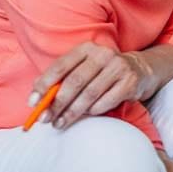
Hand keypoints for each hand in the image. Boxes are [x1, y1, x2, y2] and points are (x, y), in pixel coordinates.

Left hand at [29, 41, 154, 129]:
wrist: (139, 70)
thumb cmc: (102, 72)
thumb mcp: (83, 67)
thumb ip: (62, 79)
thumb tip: (36, 99)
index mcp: (87, 48)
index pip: (61, 66)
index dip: (44, 85)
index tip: (33, 103)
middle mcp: (103, 54)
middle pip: (74, 82)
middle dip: (57, 103)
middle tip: (46, 119)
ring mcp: (119, 67)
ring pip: (89, 94)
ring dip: (72, 112)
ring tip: (60, 123)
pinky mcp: (130, 82)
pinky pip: (105, 102)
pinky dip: (93, 111)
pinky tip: (87, 115)